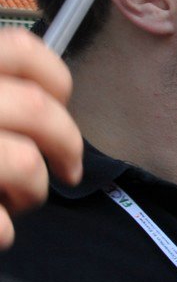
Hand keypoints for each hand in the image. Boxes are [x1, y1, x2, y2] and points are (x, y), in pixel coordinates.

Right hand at [0, 29, 81, 248]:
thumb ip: (5, 96)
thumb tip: (48, 103)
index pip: (20, 48)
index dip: (54, 79)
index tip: (60, 105)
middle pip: (35, 108)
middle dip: (64, 145)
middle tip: (65, 170)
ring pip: (23, 164)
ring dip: (32, 191)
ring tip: (18, 199)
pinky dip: (3, 233)